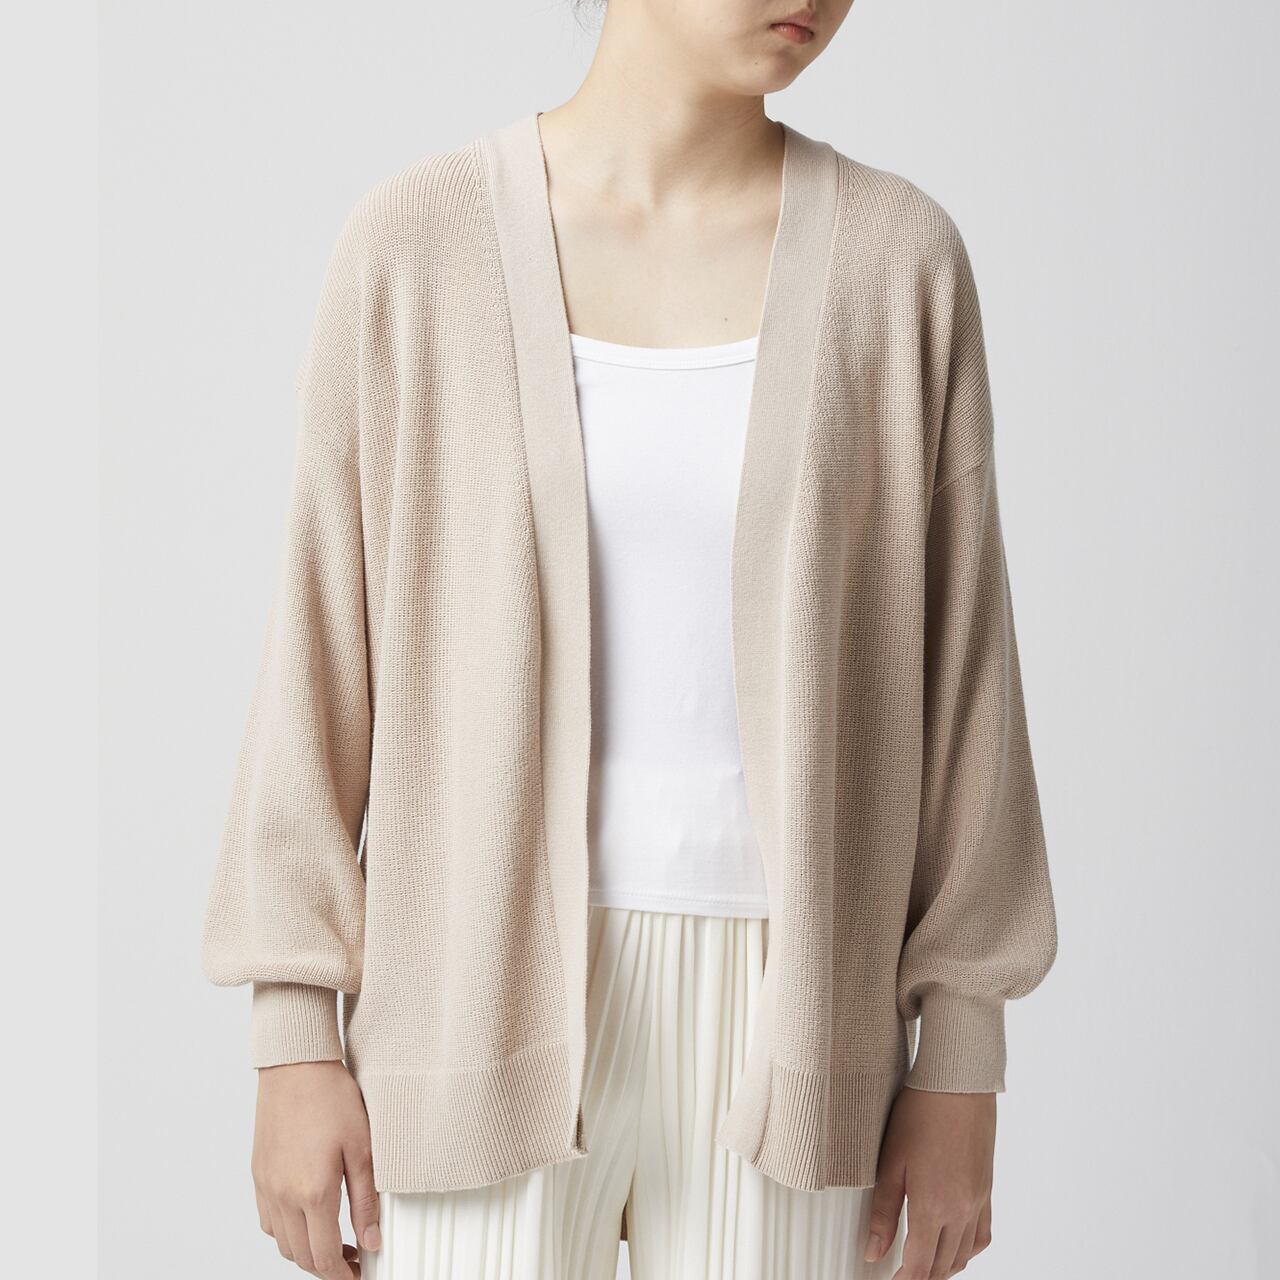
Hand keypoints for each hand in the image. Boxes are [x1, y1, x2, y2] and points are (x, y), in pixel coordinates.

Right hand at [252, 1061, 380, 1277]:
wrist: (296, 1065)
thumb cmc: (331, 1097)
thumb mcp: (363, 1147)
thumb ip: (366, 1200)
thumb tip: (373, 1240)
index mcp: (312, 1193)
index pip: (323, 1258)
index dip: (343, 1275)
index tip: (359, 1274)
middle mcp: (283, 1196)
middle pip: (300, 1257)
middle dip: (327, 1267)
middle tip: (353, 1259)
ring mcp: (266, 1186)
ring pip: (281, 1243)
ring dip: (306, 1251)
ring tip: (334, 1239)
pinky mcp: (258, 1174)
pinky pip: (268, 1220)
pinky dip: (287, 1231)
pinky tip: (308, 1215)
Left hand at [864, 1086, 994, 1277]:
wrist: (958, 1084)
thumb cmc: (920, 1113)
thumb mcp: (891, 1162)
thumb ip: (882, 1212)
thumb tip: (874, 1252)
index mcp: (934, 1207)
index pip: (919, 1266)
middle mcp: (961, 1211)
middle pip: (942, 1266)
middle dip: (921, 1277)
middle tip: (901, 1274)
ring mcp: (978, 1201)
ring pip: (964, 1255)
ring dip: (943, 1268)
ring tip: (922, 1266)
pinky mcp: (987, 1189)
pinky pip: (982, 1236)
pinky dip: (967, 1250)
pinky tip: (953, 1245)